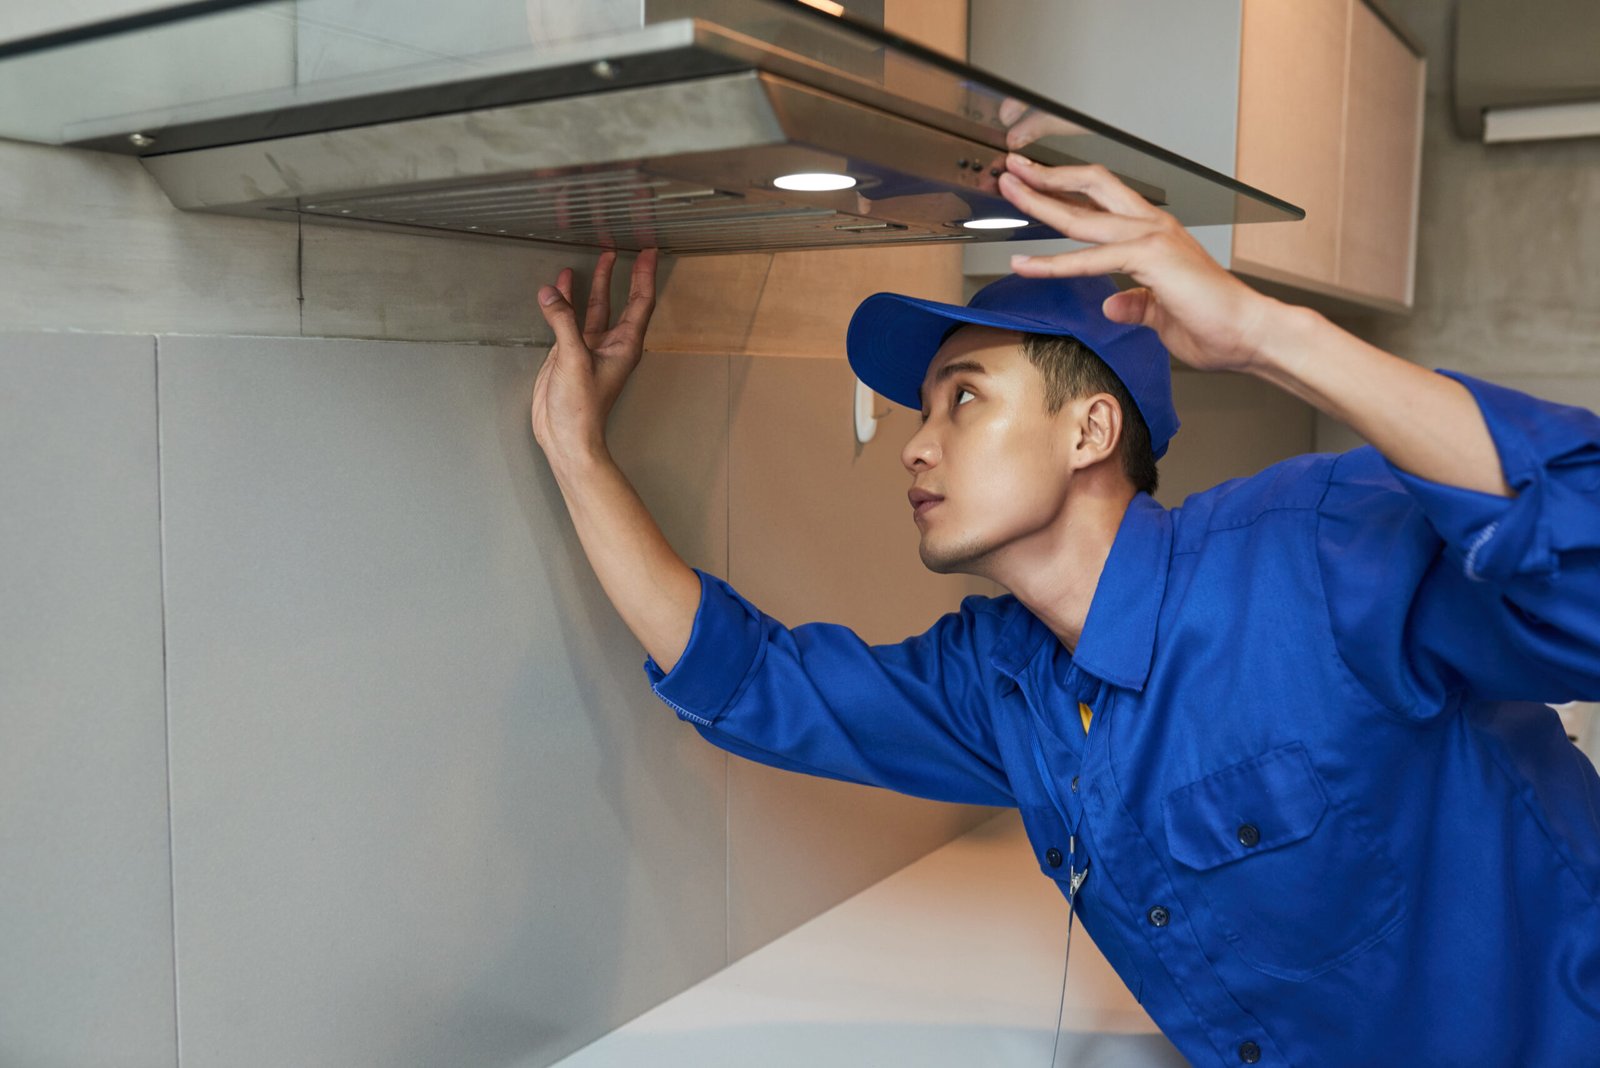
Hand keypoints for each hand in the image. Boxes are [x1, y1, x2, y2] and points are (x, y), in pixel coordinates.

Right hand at [530, 248, 657, 467]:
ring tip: (597, 257)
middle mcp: (611, 344)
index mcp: (625, 345)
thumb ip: (563, 323)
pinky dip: (565, 302)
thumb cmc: (581, 408)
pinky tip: (558, 288)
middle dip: (622, 274)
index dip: (644, 275)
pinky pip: (569, 320)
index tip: (648, 252)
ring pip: (594, 308)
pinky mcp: (569, 354)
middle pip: (620, 300)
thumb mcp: (574, 360)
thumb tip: (551, 293)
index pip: (640, 302)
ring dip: (593, 284)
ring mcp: (590, 348)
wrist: (565, 435)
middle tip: (623, 249)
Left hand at [996, 154, 1279, 373]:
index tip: (1034, 184)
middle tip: (1012, 169)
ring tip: (1009, 192)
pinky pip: (1091, 258)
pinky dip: (1053, 262)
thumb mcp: (1160, 313)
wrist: (1250, 334)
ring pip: (1084, 214)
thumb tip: (1113, 302)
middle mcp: (1153, 225)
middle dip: (1048, 176)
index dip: (1066, 188)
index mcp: (1155, 233)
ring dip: (1041, 202)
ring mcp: (1153, 237)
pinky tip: (1025, 264)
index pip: (1102, 199)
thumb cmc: (1216, 325)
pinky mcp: (1151, 258)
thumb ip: (1136, 303)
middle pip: (1091, 186)